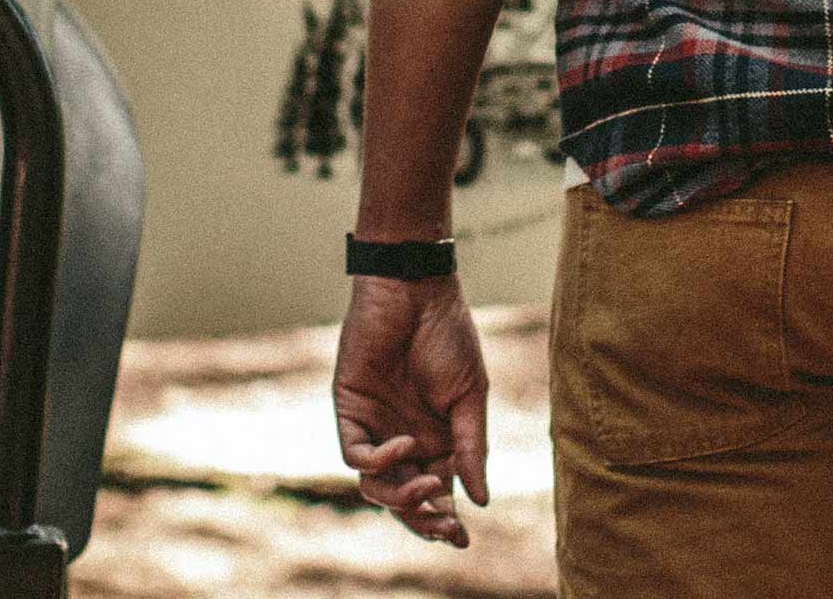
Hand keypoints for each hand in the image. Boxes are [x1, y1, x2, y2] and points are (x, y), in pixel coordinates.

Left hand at [332, 274, 490, 547]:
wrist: (415, 292)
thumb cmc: (449, 335)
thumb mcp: (471, 394)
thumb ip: (473, 446)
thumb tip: (481, 500)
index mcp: (438, 437)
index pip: (438, 491)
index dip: (446, 518)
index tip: (462, 539)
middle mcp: (405, 440)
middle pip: (406, 498)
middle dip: (423, 518)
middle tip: (444, 527)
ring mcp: (376, 429)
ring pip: (378, 487)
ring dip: (402, 495)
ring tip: (427, 483)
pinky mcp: (351, 415)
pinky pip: (357, 457)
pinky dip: (380, 460)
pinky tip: (406, 443)